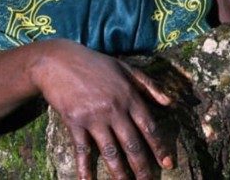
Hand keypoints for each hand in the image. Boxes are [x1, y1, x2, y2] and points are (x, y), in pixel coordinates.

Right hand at [30, 40, 172, 179]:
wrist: (59, 61)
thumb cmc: (96, 64)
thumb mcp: (126, 68)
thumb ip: (149, 85)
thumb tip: (170, 103)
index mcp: (130, 96)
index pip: (149, 126)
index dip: (159, 147)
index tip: (168, 163)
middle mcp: (115, 109)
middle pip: (132, 144)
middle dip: (142, 167)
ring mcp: (94, 117)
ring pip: (110, 151)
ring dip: (119, 172)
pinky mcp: (75, 122)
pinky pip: (82, 149)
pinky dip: (85, 167)